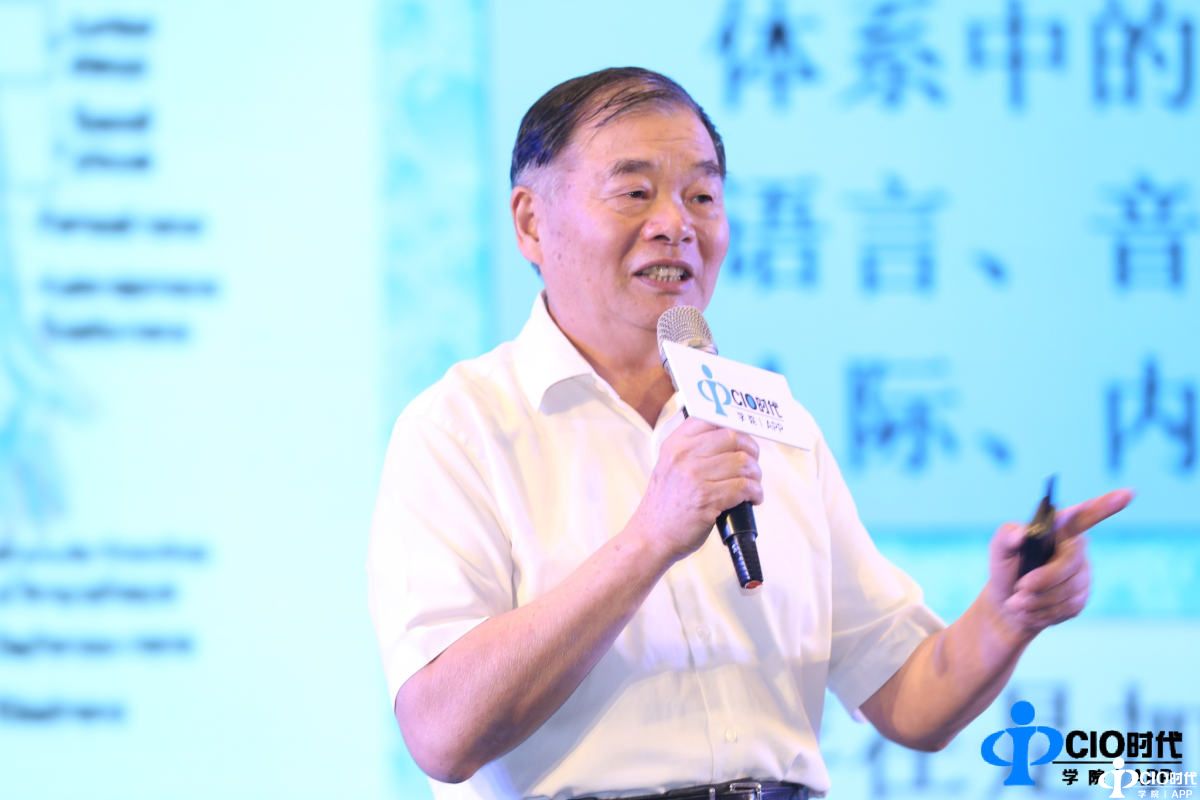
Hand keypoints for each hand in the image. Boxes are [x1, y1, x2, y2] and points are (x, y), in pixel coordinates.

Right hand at [628, 417, 762, 563]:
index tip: (744, 440)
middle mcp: (683, 455)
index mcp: (675, 444)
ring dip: (755, 475)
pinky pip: (744, 487)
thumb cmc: (666, 503)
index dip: (735, 427)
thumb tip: (733, 437)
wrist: (650, 536)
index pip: (712, 419)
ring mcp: (694, 476)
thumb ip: (693, 449)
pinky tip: (752, 499)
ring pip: (743, 463)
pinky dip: (755, 493)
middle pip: (733, 437)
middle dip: (751, 452)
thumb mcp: (670, 466)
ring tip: (753, 485)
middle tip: (752, 465)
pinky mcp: (706, 499)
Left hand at [985, 488, 1133, 636]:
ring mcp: (1082, 573)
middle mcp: (1075, 548)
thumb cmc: (1006, 570)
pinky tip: (1031, 609)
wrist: (1008, 606)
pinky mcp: (1082, 596)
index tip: (1128, 493)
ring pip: (1069, 589)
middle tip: (1020, 588)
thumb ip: (1005, 537)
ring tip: (1018, 601)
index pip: (1086, 515)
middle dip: (1044, 579)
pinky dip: (1044, 611)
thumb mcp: (999, 550)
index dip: (1107, 505)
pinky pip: (1068, 606)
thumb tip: (1021, 533)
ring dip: (1038, 599)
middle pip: (1071, 562)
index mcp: (1058, 530)